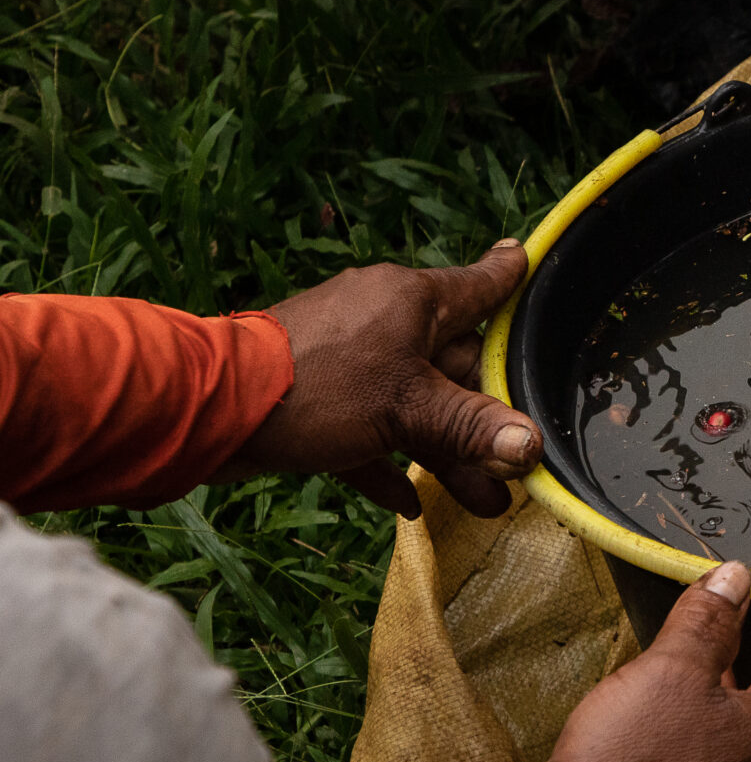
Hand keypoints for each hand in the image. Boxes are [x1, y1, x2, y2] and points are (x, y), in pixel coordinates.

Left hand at [223, 240, 541, 518]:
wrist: (209, 409)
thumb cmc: (321, 389)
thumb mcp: (409, 411)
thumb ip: (472, 428)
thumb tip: (530, 446)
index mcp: (410, 300)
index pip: (479, 285)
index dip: (509, 277)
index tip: (529, 257)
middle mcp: (380, 317)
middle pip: (451, 364)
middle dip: (484, 419)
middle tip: (515, 464)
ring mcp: (343, 355)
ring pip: (410, 401)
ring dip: (443, 451)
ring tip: (480, 501)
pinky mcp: (312, 393)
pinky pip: (365, 425)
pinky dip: (386, 459)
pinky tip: (408, 503)